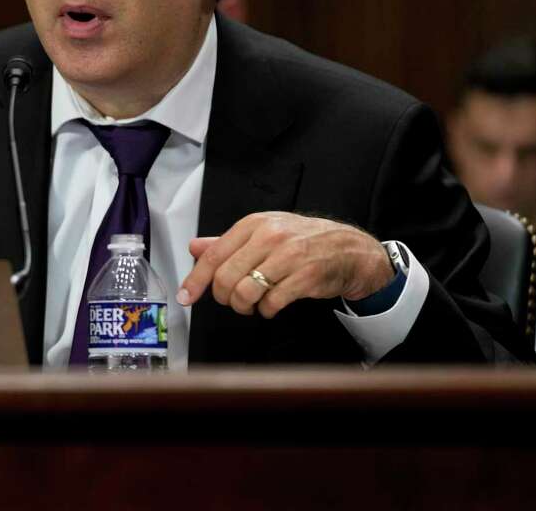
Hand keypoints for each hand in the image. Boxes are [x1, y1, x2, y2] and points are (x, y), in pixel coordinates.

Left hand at [175, 212, 393, 317]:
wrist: (350, 250)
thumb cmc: (303, 241)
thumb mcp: (263, 232)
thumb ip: (227, 242)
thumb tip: (195, 247)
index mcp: (254, 224)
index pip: (214, 255)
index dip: (196, 279)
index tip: (185, 296)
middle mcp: (270, 237)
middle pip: (226, 278)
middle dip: (225, 297)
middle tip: (233, 300)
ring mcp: (289, 257)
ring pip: (246, 293)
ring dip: (244, 307)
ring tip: (253, 304)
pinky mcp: (306, 278)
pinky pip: (271, 303)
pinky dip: (267, 311)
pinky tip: (272, 305)